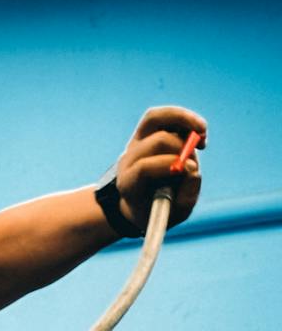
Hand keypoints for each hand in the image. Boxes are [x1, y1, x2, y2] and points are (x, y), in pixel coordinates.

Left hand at [115, 105, 206, 229]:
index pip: (143, 168)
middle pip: (157, 141)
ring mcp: (134, 144)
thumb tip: (192, 170)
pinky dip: (182, 117)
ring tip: (202, 139)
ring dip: (185, 126)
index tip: (190, 169)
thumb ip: (185, 197)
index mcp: (129, 184)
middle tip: (196, 160)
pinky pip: (160, 115)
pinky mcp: (144, 134)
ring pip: (157, 120)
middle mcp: (128, 160)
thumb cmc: (158, 210)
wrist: (139, 203)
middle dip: (182, 147)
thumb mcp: (173, 215)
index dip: (168, 165)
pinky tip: (199, 130)